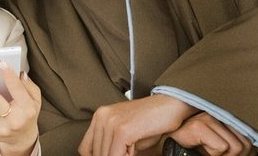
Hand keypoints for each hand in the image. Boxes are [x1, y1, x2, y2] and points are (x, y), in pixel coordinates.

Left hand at [0, 61, 40, 155]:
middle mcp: (14, 120)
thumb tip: (19, 73)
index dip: (9, 76)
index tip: (1, 63)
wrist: (22, 137)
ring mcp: (0, 129)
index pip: (17, 90)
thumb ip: (27, 85)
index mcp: (27, 109)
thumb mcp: (35, 98)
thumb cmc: (27, 113)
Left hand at [78, 94, 197, 155]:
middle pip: (96, 153)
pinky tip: (134, 155)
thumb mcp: (125, 135)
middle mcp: (102, 117)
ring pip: (105, 155)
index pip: (86, 148)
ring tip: (131, 154)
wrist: (171, 105)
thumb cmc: (152, 122)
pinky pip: (117, 155)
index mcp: (100, 117)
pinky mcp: (123, 130)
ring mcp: (111, 122)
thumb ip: (113, 146)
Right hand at [168, 112, 253, 155]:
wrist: (164, 144)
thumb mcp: (216, 148)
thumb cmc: (189, 148)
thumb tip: (253, 152)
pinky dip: (212, 155)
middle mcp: (216, 115)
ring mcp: (206, 118)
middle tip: (217, 155)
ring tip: (208, 153)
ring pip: (236, 147)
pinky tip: (199, 150)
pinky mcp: (198, 125)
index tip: (229, 155)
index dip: (245, 153)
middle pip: (246, 143)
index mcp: (222, 119)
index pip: (249, 138)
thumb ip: (232, 145)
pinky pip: (220, 147)